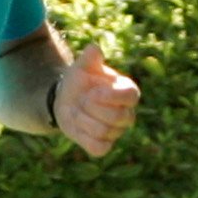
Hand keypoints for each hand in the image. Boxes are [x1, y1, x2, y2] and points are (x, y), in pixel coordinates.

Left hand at [53, 43, 139, 157]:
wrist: (66, 100)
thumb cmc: (79, 81)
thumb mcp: (82, 66)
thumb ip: (89, 58)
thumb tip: (94, 48)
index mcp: (127, 91)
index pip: (131, 96)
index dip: (110, 96)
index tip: (92, 91)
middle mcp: (127, 113)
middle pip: (118, 117)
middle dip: (92, 108)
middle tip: (82, 100)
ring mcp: (116, 131)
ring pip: (104, 132)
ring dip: (83, 120)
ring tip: (78, 111)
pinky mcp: (104, 146)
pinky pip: (99, 148)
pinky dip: (84, 138)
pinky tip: (79, 127)